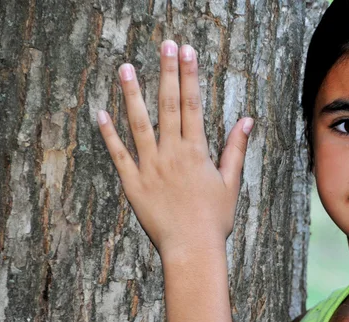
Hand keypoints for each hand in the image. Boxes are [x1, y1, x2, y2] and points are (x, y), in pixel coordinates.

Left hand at [97, 40, 253, 258]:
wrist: (192, 249)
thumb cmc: (215, 218)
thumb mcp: (230, 182)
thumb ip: (235, 149)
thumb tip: (246, 120)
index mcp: (196, 151)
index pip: (192, 104)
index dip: (190, 76)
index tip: (188, 52)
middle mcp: (171, 153)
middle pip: (167, 105)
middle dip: (166, 72)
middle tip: (165, 45)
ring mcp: (149, 167)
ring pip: (138, 123)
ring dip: (131, 94)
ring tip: (125, 67)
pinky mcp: (133, 183)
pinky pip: (118, 154)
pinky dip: (109, 134)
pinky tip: (101, 113)